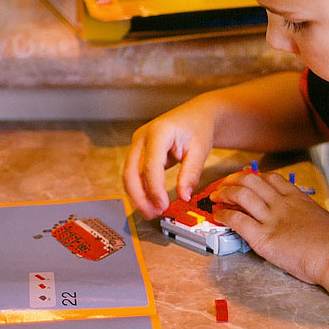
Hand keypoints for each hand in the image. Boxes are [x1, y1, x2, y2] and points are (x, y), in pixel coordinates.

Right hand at [122, 103, 215, 218]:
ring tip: (152, 212)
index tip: (163, 206)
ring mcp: (137, 144)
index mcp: (158, 132)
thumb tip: (183, 196)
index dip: (155, 189)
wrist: (196, 115)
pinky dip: (140, 189)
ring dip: (137, 196)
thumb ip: (191, 173)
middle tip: (153, 214)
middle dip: (139, 197)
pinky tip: (150, 202)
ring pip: (129, 175)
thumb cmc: (198, 127)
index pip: (151, 166)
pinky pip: (134, 174)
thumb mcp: (200, 150)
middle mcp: (142, 137)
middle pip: (131, 172)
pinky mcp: (138, 152)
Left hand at [211, 171, 328, 284]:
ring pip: (241, 195)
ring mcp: (272, 219)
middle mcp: (283, 204)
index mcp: (298, 198)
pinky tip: (219, 216)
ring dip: (224, 193)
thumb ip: (309, 217)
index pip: (272, 179)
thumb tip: (306, 222)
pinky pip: (237, 220)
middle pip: (252, 180)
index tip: (247, 180)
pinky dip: (224, 215)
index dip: (255, 177)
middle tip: (225, 184)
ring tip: (216, 197)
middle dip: (234, 180)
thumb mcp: (323, 220)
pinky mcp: (264, 237)